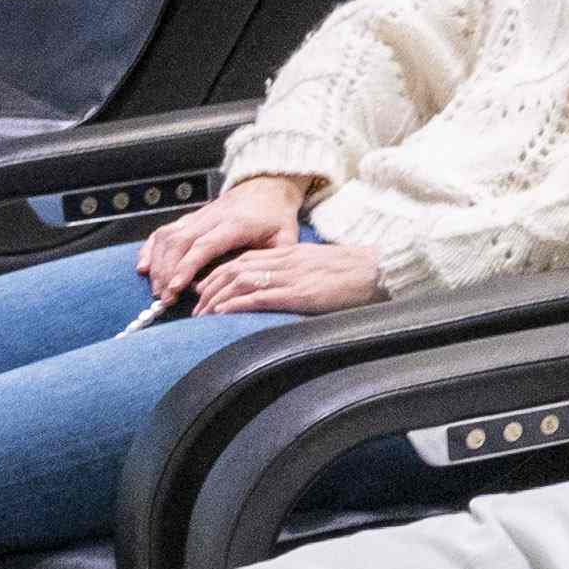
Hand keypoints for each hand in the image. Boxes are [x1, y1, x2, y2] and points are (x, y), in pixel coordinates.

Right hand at [134, 179, 311, 296]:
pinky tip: (144, 266)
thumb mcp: (286, 237)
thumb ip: (274, 260)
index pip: (204, 245)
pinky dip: (150, 248)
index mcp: (235, 224)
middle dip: (167, 271)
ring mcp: (198, 216)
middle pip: (180, 242)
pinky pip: (164, 230)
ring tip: (157, 289)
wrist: (268, 187)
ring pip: (168, 235)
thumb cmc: (277, 216)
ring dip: (157, 262)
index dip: (187, 266)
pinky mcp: (190, 218)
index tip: (176, 287)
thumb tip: (261, 285)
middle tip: (164, 297)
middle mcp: (212, 217)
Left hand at [192, 234, 381, 313]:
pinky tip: (221, 313)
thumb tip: (278, 288)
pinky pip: (259, 296)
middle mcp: (282, 262)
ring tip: (201, 315)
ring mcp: (288, 277)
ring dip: (216, 299)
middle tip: (194, 306)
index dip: (217, 275)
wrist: (374, 270)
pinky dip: (236, 304)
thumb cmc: (351, 272)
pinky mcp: (297, 293)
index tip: (203, 290)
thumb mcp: (317, 265)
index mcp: (286, 254)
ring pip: (240, 282)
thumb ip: (295, 272)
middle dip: (209, 288)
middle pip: (233, 269)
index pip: (241, 261)